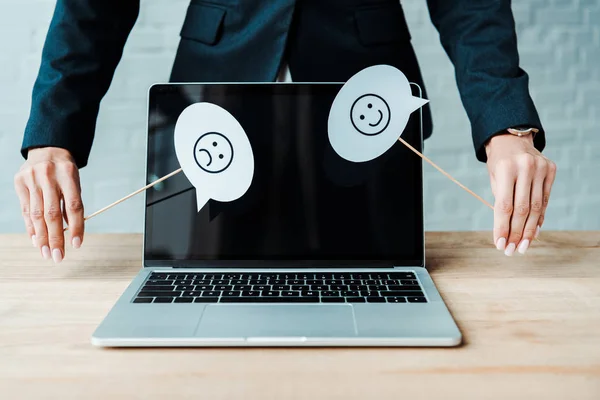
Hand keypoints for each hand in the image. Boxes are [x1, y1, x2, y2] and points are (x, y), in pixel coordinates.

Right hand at [14, 147, 83, 261]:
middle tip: (58, 257)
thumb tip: (69, 233)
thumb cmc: (65, 172)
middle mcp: (48, 176)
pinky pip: (26, 209)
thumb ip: (72, 205)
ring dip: (41, 237)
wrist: (48, 149)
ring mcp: (32, 178)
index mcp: (68, 174)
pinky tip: (35, 240)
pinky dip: (31, 227)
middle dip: (55, 238)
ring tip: (46, 253)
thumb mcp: (75, 183)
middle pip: (52, 213)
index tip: (77, 244)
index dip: (76, 226)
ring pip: (36, 214)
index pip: (74, 205)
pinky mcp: (19, 182)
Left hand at [485, 133, 555, 255]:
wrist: (511, 139)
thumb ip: (502, 202)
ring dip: (529, 230)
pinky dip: (539, 217)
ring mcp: (541, 168)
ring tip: (522, 246)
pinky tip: (534, 232)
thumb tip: (508, 232)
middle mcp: (525, 167)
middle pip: (522, 209)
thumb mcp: (494, 179)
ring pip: (536, 207)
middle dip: (516, 233)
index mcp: (506, 168)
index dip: (502, 228)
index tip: (499, 245)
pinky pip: (545, 199)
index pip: (504, 206)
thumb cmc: (498, 163)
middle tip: (512, 251)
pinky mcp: (551, 170)